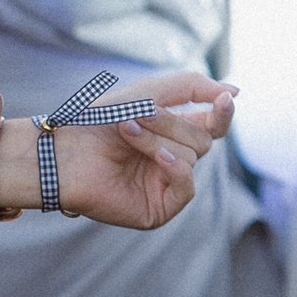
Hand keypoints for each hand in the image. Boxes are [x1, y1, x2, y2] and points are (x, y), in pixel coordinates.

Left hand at [49, 76, 235, 232]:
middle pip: (202, 138)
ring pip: (192, 157)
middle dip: (171, 123)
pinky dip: (174, 167)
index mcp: (172, 133)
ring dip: (158, 139)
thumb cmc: (96, 120)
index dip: (222, 112)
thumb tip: (235, 93)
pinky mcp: (158, 208)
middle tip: (136, 116)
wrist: (62, 148)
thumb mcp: (147, 92)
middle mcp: (172, 159)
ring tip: (126, 132)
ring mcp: (166, 185)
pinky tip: (156, 157)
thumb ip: (191, 87)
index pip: (212, 124)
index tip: (224, 100)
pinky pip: (186, 186)